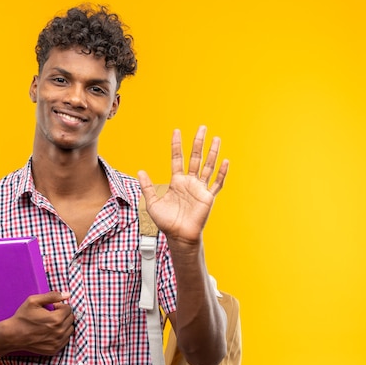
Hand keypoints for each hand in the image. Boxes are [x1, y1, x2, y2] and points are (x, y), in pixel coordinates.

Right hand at [8, 291, 73, 354]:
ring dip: (64, 324)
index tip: (52, 307)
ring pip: (70, 329)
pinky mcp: (55, 350)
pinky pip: (65, 340)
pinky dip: (61, 334)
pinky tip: (51, 332)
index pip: (68, 309)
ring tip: (51, 323)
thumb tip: (68, 295)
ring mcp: (57, 342)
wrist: (13, 335)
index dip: (60, 306)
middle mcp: (59, 332)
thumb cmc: (23, 317)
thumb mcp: (34, 301)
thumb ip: (52, 296)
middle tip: (51, 314)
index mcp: (56, 319)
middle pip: (70, 319)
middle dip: (63, 314)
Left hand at [138, 126, 228, 245]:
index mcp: (176, 182)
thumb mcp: (153, 203)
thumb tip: (140, 171)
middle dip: (198, 143)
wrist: (178, 236)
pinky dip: (221, 173)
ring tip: (216, 139)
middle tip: (202, 128)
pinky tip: (225, 161)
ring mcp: (200, 189)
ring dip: (212, 153)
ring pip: (208, 166)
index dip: (177, 145)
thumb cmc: (166, 222)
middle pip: (195, 158)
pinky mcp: (208, 197)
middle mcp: (189, 182)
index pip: (177, 159)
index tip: (176, 132)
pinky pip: (217, 183)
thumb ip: (147, 187)